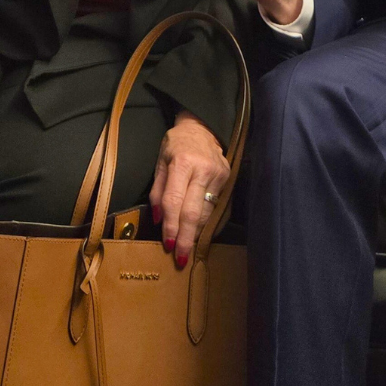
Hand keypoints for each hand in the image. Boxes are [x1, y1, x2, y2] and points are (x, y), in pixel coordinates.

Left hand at [148, 111, 229, 267]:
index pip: (175, 202)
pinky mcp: (227, 177)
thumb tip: (159, 220)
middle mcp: (203, 169)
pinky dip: (206, 221)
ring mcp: (218, 174)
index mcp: (182, 163)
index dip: (171, 226)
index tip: (168, 246)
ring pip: (206, 212)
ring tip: (187, 246)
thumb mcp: (160, 162)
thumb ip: (158, 191)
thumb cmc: (176, 144)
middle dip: (186, 238)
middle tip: (181, 258)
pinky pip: (215, 206)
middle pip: (193, 212)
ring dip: (196, 232)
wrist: (202, 127)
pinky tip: (199, 231)